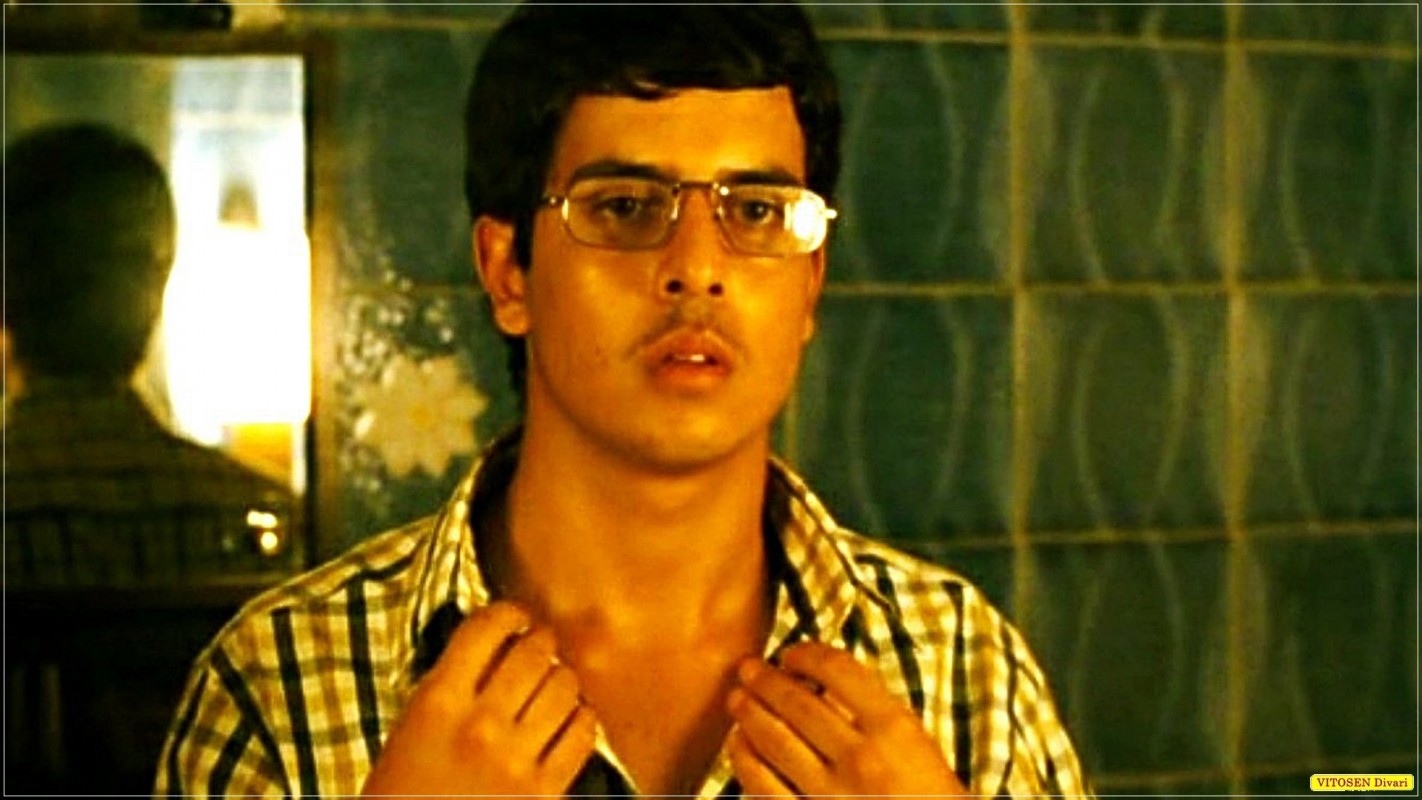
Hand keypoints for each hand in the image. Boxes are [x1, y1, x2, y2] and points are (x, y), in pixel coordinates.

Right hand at [361, 602, 596, 798]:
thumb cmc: (402, 794)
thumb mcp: (410, 730)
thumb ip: (447, 689)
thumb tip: (489, 650)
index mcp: (437, 703)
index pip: (485, 628)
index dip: (508, 613)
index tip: (514, 615)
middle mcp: (480, 724)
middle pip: (534, 651)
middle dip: (541, 641)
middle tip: (540, 645)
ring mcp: (515, 758)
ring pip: (565, 686)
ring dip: (564, 678)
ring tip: (556, 682)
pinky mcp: (544, 790)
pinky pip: (583, 733)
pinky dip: (582, 718)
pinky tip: (571, 720)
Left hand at [727, 641, 967, 798]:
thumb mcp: (921, 749)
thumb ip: (880, 717)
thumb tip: (829, 686)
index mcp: (895, 729)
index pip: (839, 670)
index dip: (807, 654)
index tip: (791, 653)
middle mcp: (861, 756)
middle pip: (798, 702)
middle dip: (765, 680)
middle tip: (748, 667)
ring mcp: (830, 793)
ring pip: (773, 740)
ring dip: (748, 713)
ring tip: (736, 698)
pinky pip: (762, 786)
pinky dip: (744, 760)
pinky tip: (738, 745)